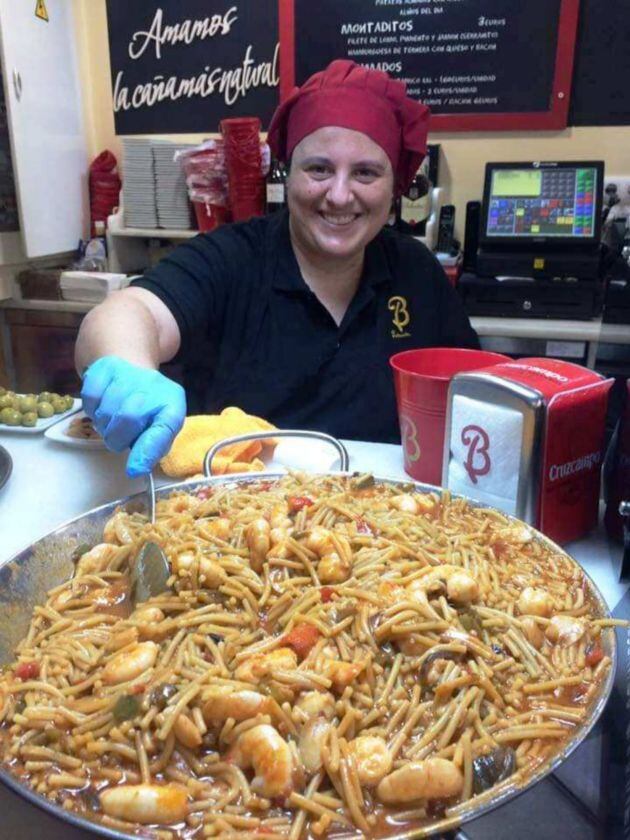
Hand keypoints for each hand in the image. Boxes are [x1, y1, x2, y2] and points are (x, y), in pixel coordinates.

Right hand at [81, 356, 185, 476]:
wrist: (132, 368)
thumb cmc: (148, 407)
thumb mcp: (159, 427)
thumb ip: (153, 447)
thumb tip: (137, 468)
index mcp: (172, 404)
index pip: (164, 428)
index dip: (148, 450)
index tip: (135, 469)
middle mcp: (153, 385)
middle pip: (128, 419)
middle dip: (118, 438)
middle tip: (119, 439)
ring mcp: (128, 373)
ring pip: (106, 411)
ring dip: (104, 425)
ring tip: (113, 419)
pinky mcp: (105, 368)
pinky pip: (90, 398)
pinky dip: (92, 409)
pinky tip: (102, 404)